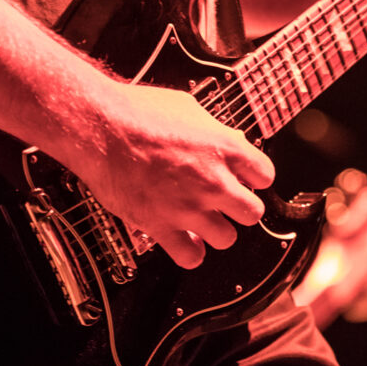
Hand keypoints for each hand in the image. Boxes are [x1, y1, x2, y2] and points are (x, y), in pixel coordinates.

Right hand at [73, 81, 274, 268]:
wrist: (101, 128)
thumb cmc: (139, 112)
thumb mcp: (189, 108)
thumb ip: (215, 130)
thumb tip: (230, 140)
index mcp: (223, 146)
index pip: (265, 175)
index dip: (254, 177)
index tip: (245, 178)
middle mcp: (212, 180)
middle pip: (252, 213)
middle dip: (241, 207)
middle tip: (227, 201)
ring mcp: (188, 207)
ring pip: (227, 239)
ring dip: (217, 230)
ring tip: (204, 220)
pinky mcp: (161, 226)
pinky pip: (191, 258)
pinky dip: (191, 252)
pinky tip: (186, 240)